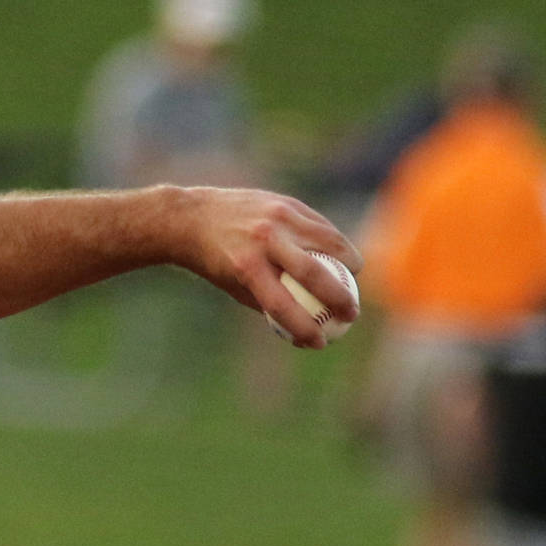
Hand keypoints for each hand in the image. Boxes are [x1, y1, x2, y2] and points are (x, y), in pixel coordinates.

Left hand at [168, 186, 360, 348]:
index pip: (284, 305)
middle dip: (340, 298)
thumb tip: (301, 323)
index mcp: (247, 268)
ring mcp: (278, 218)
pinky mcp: (286, 203)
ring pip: (329, 241)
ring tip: (353, 279)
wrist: (192, 217)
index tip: (319, 343)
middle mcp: (265, 241)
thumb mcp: (233, 286)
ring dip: (349, 262)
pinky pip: (321, 225)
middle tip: (350, 314)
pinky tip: (340, 254)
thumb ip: (267, 301)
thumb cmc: (213, 260)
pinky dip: (334, 241)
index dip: (305, 328)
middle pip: (315, 273)